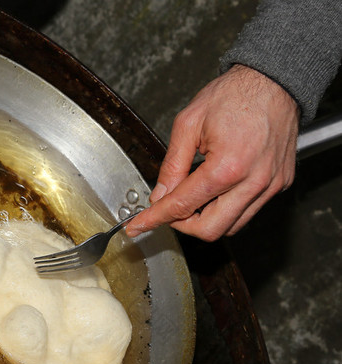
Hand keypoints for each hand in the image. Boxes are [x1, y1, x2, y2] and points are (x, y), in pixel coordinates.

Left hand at [127, 64, 298, 240]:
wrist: (274, 80)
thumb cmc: (235, 94)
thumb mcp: (188, 124)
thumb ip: (172, 165)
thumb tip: (160, 194)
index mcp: (227, 166)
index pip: (183, 206)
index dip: (156, 218)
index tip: (139, 226)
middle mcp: (253, 182)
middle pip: (210, 230)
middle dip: (182, 225)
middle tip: (168, 209)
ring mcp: (270, 185)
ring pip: (232, 226)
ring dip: (205, 219)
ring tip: (192, 196)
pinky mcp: (279, 184)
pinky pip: (249, 211)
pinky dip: (227, 209)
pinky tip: (215, 190)